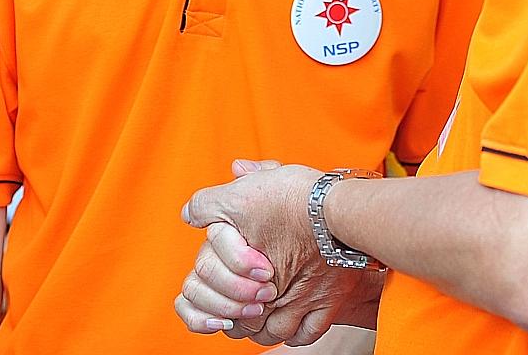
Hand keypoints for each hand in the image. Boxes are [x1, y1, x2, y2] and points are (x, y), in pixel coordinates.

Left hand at [180, 160, 383, 345]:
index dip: (210, 293)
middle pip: (243, 321)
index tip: (218, 284)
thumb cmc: (290, 196)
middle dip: (237, 315)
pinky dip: (297, 334)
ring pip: (274, 332)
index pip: (217, 297)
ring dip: (264, 327)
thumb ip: (208, 204)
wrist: (337, 206)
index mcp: (241, 266)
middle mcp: (270, 291)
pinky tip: (292, 324)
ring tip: (262, 315)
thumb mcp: (239, 193)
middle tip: (238, 306)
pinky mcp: (328, 303)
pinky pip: (307, 334)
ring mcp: (300, 300)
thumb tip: (190, 214)